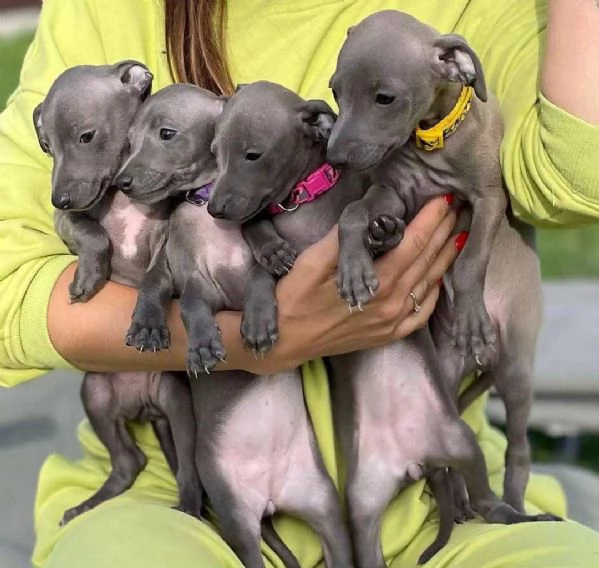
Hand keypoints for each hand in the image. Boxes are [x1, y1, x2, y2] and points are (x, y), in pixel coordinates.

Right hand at [272, 196, 459, 368]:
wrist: (284, 342)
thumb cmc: (294, 299)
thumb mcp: (313, 262)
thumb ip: (345, 238)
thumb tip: (368, 215)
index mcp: (378, 283)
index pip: (415, 244)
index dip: (432, 219)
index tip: (445, 198)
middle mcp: (393, 305)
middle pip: (427, 262)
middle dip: (444, 232)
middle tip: (459, 209)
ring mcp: (393, 323)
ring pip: (430, 286)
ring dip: (446, 258)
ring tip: (458, 236)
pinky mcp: (388, 336)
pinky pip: (421, 313)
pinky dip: (434, 293)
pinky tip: (438, 280)